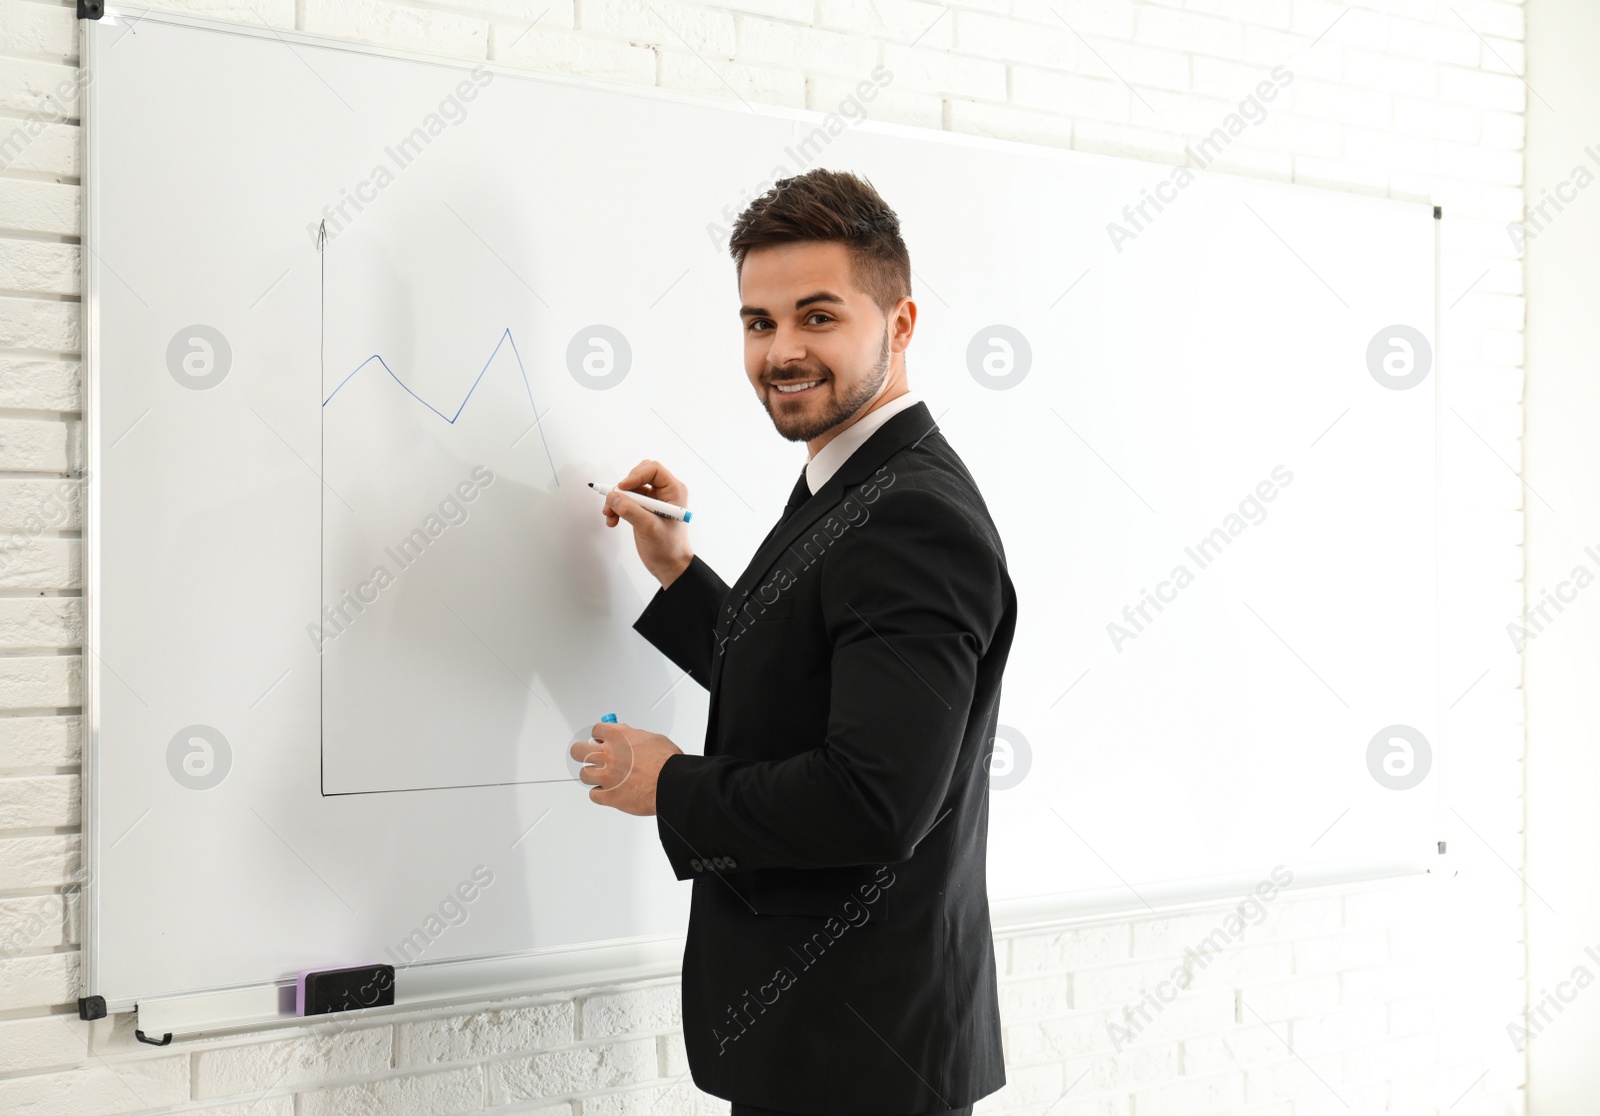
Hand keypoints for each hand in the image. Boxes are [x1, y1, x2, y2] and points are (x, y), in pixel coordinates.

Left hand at [570, 720, 683, 815]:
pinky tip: (608, 792)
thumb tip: (630, 739)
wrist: (670, 783)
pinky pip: (593, 795)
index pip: (596, 730)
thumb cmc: (665, 761)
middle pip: (578, 751)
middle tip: (588, 756)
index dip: (600, 736)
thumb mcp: (651, 738)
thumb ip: (634, 737)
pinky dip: (600, 794)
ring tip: (603, 777)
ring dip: (592, 775)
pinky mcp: (608, 796)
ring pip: (584, 774)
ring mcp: (605, 776)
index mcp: (617, 736)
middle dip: (582, 752)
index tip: (602, 740)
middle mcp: (607, 755)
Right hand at [602, 459, 693, 588]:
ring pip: (630, 489)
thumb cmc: (668, 547)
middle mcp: (665, 492)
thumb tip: (613, 496)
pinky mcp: (643, 509)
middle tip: (614, 500)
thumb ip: (630, 510)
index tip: (622, 488)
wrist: (668, 565)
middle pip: (639, 475)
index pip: (653, 470)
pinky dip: (617, 508)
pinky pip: (626, 500)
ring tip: (610, 515)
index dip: (636, 475)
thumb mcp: (648, 527)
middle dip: (624, 488)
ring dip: (617, 500)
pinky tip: (612, 520)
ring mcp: (653, 500)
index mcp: (674, 491)